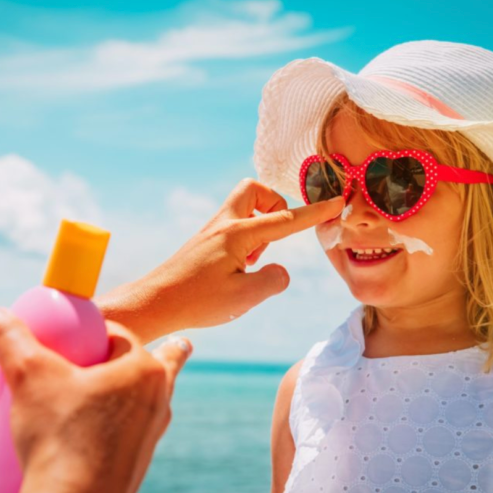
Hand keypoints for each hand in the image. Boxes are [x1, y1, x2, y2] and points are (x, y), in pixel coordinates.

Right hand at [0, 307, 191, 492]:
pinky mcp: (135, 464)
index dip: (92, 330)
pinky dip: (122, 425)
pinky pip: (132, 433)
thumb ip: (10, 340)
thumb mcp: (28, 378)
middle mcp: (157, 401)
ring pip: (143, 400)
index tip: (70, 337)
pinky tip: (108, 431)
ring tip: (136, 385)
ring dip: (135, 391)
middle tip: (148, 347)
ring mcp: (150, 435)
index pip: (118, 334)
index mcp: (144, 371)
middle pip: (147, 364)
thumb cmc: (59, 439)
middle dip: (144, 354)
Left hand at [97, 178, 344, 342]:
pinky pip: (234, 225)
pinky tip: (237, 269)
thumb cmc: (197, 301)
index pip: (286, 220)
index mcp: (238, 233)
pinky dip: (246, 239)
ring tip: (252, 262)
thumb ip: (273, 281)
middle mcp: (224, 224)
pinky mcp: (205, 242)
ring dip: (260, 226)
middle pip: (255, 190)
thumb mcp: (244, 297)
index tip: (337, 201)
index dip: (315, 212)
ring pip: (244, 207)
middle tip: (275, 237)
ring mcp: (212, 231)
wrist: (154, 303)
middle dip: (275, 205)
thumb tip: (281, 270)